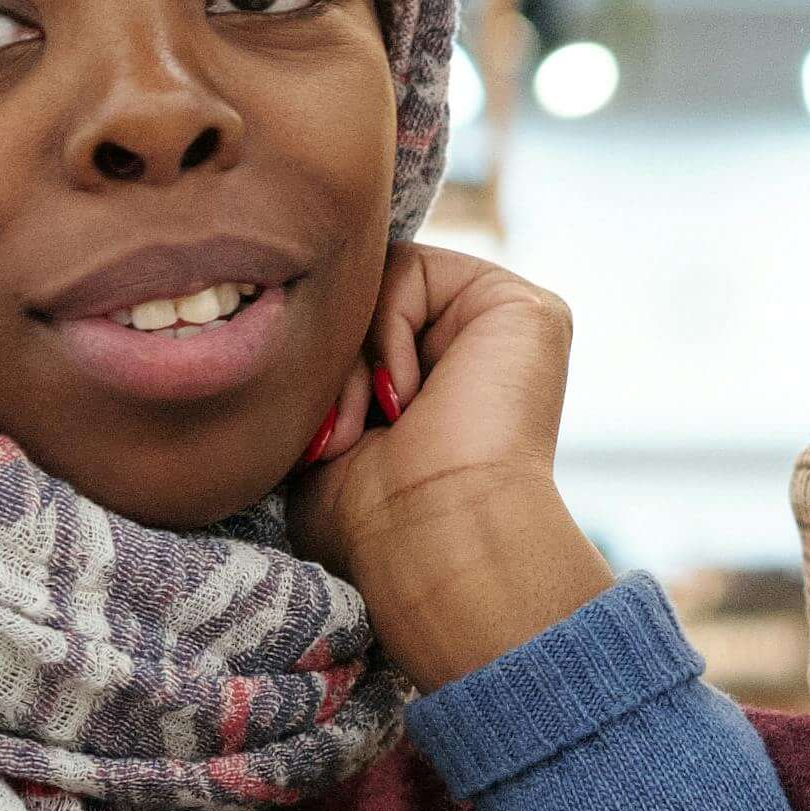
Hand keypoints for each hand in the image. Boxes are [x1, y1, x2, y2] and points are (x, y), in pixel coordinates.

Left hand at [286, 242, 608, 687]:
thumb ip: (322, 377)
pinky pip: (410, 269)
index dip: (320, 375)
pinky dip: (384, 333)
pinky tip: (407, 400)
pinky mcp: (525, 306)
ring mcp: (503, 327)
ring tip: (372, 425)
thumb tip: (284, 329)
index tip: (321, 447)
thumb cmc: (371, 521)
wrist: (429, 541)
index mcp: (444, 387)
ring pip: (378, 282)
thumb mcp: (325, 434)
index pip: (353, 332)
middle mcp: (479, 353)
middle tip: (340, 437)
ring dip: (354, 358)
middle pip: (362, 300)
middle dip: (334, 365)